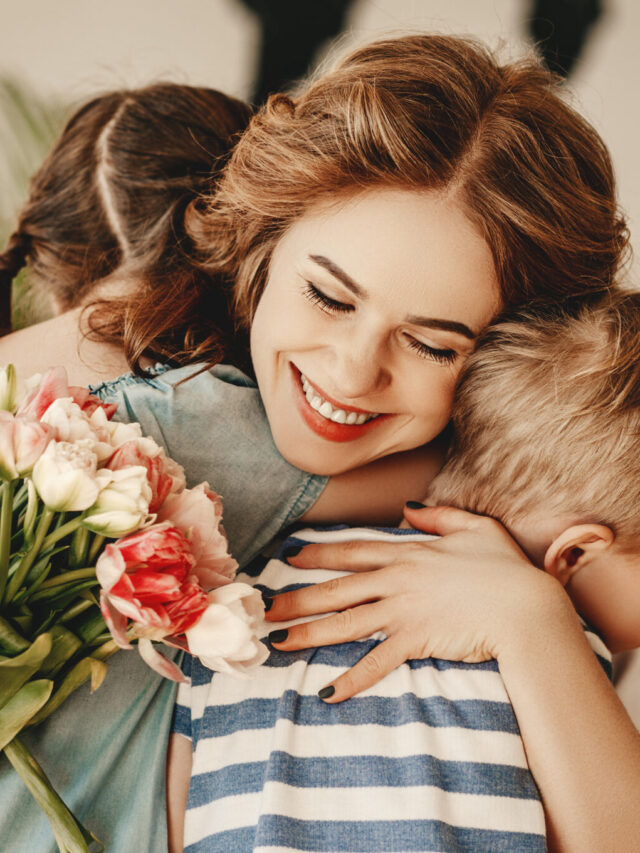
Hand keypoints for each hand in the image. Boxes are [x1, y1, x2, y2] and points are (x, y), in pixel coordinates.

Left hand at [266, 504, 559, 701]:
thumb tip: (408, 509)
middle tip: (266, 609)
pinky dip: (352, 679)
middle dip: (298, 599)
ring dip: (309, 634)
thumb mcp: (476, 527)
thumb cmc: (507, 567)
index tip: (290, 557)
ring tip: (279, 644)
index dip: (318, 554)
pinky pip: (377, 662)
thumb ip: (439, 516)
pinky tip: (328, 692)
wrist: (527, 606)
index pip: (353, 552)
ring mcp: (405, 610)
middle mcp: (398, 580)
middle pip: (337, 589)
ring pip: (346, 622)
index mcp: (409, 553)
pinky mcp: (417, 640)